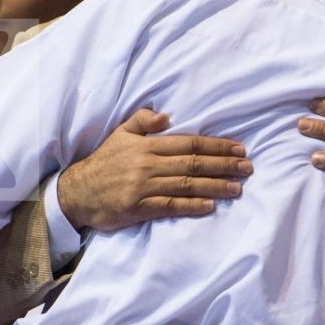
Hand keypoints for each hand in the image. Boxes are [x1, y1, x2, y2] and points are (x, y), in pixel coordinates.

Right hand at [56, 109, 250, 231]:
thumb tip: (165, 116)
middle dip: (223, 165)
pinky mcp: (138, 208)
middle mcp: (147, 165)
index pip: (188, 143)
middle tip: (247, 167)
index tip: (238, 148)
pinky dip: (191, 206)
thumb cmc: (103, 163)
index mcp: (146, 146)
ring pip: (185, 185)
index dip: (215, 146)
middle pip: (192, 164)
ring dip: (215, 187)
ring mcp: (142, 187)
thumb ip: (142, 122)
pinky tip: (210, 206)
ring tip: (237, 188)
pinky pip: (169, 206)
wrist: (77, 193)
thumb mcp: (120, 135)